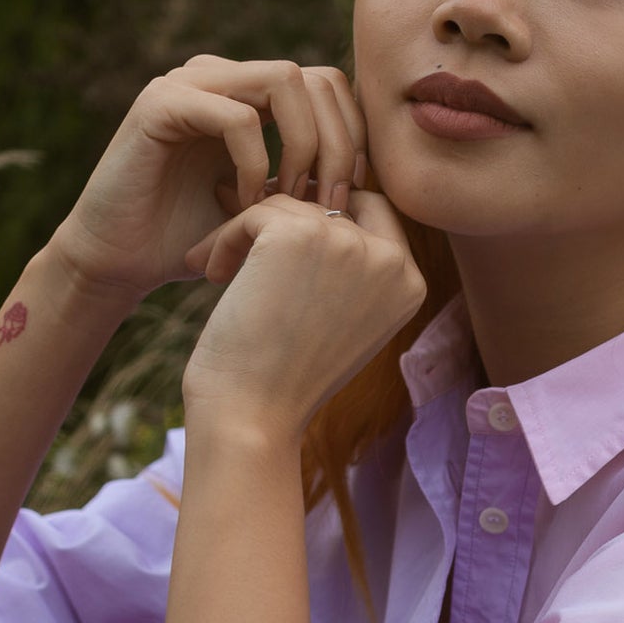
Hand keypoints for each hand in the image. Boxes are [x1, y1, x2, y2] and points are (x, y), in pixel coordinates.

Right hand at [50, 56, 366, 303]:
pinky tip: (248, 206)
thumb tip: (378, 183)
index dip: (355, 137)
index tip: (352, 199)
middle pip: (318, 76)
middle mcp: (221, 76)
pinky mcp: (159, 104)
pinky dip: (255, 164)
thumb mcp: (270, 211)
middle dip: (341, 144)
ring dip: (305, 147)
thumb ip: (310, 183)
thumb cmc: (193, 243)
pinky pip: (234, 116)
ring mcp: (188, 82)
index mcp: (249, 94)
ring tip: (294, 203)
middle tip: (332, 205)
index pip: (330, 86)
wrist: (117, 263)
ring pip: (284, 80)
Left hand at [178, 188, 426, 439]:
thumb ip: (351, 269)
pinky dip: (224, 238)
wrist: (251, 418)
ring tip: (220, 274)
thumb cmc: (285, 379)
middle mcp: (389, 259)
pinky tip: (213, 275)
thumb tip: (320, 204)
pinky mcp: (296, 235)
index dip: (325, 220)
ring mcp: (346, 243)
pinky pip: (253, 213)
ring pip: (285, 206)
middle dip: (280, 225)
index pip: (374, 212)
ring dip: (245, 235)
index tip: (282, 247)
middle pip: (327, 207)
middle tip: (243, 252)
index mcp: (410, 282)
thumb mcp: (343, 322)